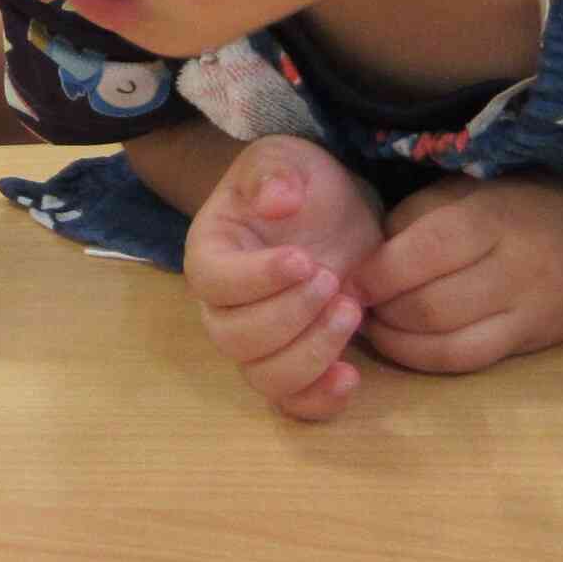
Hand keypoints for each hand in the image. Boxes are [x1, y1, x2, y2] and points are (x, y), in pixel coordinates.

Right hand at [182, 136, 387, 420]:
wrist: (330, 212)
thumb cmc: (298, 184)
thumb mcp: (285, 157)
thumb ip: (274, 173)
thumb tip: (275, 202)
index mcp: (210, 255)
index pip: (213, 282)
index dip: (256, 279)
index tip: (304, 259)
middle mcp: (223, 309)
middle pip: (235, 339)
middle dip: (289, 316)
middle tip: (333, 280)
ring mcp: (257, 344)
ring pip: (264, 377)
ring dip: (310, 354)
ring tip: (352, 310)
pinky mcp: (294, 365)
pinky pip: (293, 403)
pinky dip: (319, 401)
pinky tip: (352, 377)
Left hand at [350, 177, 562, 374]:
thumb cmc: (530, 204)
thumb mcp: (473, 188)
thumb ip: (419, 217)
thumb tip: (365, 259)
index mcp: (496, 217)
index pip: (424, 253)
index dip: (376, 273)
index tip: (348, 278)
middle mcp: (516, 267)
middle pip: (429, 305)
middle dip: (379, 309)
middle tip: (351, 303)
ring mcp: (529, 311)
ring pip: (446, 340)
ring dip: (395, 338)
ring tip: (372, 322)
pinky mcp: (533, 342)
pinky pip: (468, 359)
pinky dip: (424, 357)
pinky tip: (401, 342)